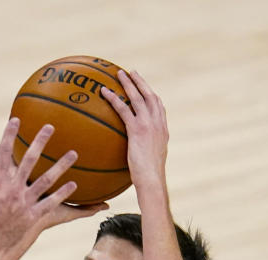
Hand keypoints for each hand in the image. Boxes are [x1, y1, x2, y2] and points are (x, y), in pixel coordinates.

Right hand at [0, 118, 107, 259]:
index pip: (2, 152)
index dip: (9, 134)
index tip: (16, 120)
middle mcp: (11, 190)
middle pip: (29, 160)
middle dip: (40, 141)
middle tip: (50, 127)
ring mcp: (24, 204)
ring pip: (46, 180)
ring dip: (61, 165)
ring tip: (74, 153)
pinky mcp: (32, 218)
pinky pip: (51, 202)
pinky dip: (63, 193)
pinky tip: (75, 184)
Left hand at [101, 69, 168, 190]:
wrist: (152, 180)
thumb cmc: (149, 177)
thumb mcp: (150, 161)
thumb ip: (145, 152)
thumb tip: (135, 155)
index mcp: (163, 129)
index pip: (159, 106)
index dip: (151, 94)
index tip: (144, 87)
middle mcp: (158, 123)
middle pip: (150, 95)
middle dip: (140, 82)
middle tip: (131, 72)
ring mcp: (149, 125)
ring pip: (138, 98)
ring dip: (128, 84)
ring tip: (118, 74)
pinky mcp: (138, 130)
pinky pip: (124, 110)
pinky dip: (114, 99)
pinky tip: (104, 93)